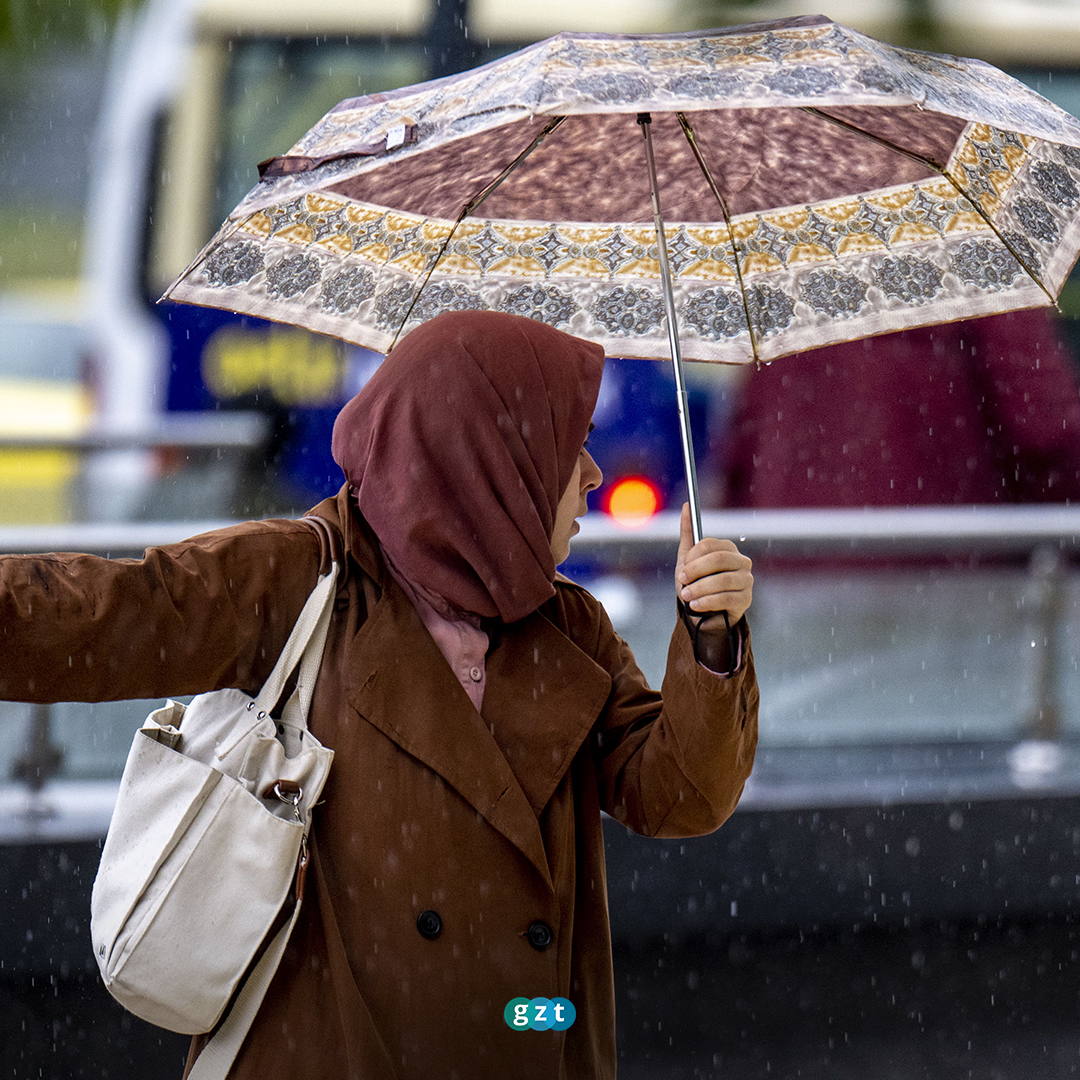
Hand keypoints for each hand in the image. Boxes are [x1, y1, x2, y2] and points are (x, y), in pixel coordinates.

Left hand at [675, 503, 752, 627]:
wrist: (703, 613)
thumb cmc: (696, 583)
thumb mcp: (688, 559)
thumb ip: (688, 533)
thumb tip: (686, 505)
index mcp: (728, 549)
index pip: (710, 545)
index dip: (693, 557)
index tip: (682, 569)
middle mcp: (742, 562)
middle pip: (718, 560)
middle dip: (695, 571)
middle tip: (681, 581)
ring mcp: (746, 581)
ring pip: (722, 580)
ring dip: (699, 589)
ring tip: (686, 596)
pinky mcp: (746, 600)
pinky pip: (727, 598)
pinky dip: (707, 602)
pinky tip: (695, 605)